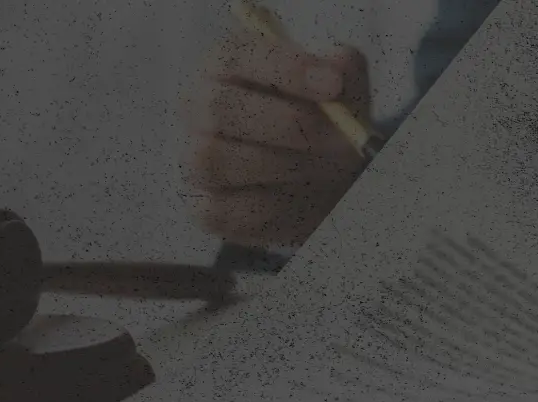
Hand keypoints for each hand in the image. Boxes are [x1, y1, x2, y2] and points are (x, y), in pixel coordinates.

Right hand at [184, 29, 371, 246]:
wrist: (325, 180)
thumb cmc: (323, 122)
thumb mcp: (342, 90)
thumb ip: (343, 70)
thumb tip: (336, 68)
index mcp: (225, 65)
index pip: (235, 56)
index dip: (285, 68)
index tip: (333, 85)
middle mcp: (198, 106)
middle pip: (219, 108)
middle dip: (286, 123)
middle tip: (335, 137)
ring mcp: (194, 157)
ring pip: (215, 159)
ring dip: (280, 166)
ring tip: (321, 168)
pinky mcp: (205, 207)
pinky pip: (224, 209)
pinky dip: (271, 207)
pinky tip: (300, 196)